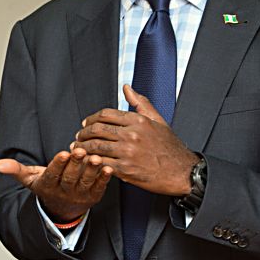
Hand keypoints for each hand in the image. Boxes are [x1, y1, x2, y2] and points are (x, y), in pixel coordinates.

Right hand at [0, 147, 111, 222]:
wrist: (62, 208)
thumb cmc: (47, 186)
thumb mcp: (29, 179)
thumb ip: (15, 170)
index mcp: (48, 186)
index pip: (53, 175)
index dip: (58, 164)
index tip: (62, 153)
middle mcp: (64, 192)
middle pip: (70, 177)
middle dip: (76, 164)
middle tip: (80, 150)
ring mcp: (80, 195)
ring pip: (86, 182)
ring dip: (92, 170)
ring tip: (96, 158)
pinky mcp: (94, 196)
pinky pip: (100, 187)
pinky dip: (104, 179)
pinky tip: (108, 168)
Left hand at [72, 84, 197, 195]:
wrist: (182, 172)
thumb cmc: (170, 147)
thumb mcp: (158, 120)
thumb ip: (140, 103)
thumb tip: (126, 87)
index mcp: (138, 121)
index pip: (105, 114)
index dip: (91, 119)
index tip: (85, 124)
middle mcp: (132, 135)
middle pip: (97, 129)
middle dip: (83, 133)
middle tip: (78, 136)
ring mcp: (128, 153)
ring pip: (95, 146)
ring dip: (82, 147)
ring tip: (78, 148)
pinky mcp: (125, 170)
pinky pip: (100, 163)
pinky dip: (90, 161)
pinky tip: (86, 161)